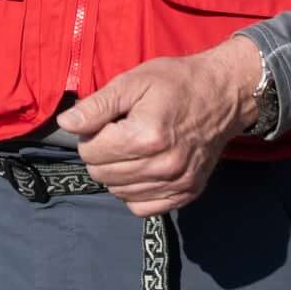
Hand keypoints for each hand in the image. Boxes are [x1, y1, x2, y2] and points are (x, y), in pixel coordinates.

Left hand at [57, 35, 265, 215]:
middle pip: (102, 175)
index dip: (90, 135)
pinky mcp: (187, 193)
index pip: (91, 152)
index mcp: (146, 136)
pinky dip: (134, 192)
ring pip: (119, 193)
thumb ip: (97, 106)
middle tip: (117, 134)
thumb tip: (66, 124)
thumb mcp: (133, 82)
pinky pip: (143, 208)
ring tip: (131, 149)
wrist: (224, 94)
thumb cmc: (176, 82)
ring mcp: (177, 183)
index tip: (105, 122)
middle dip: (101, 154)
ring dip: (116, 173)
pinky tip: (142, 169)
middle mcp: (162, 166)